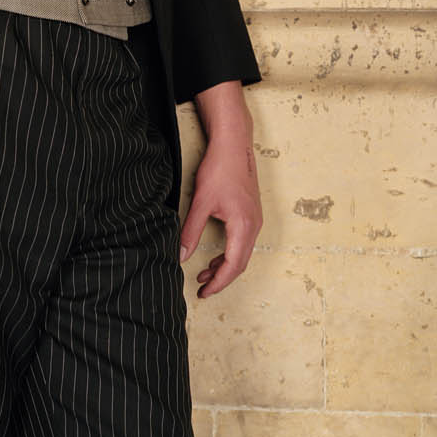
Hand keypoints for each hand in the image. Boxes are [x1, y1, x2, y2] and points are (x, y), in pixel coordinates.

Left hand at [180, 82, 261, 297]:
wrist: (233, 143)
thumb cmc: (220, 169)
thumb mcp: (201, 202)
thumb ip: (191, 232)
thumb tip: (181, 256)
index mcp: (244, 226)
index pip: (233, 265)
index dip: (218, 283)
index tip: (203, 293)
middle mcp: (254, 225)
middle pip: (240, 263)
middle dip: (221, 279)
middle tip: (201, 288)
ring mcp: (255, 219)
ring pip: (242, 253)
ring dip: (225, 265)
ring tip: (204, 273)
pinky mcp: (252, 213)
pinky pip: (243, 241)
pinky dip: (230, 252)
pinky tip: (215, 253)